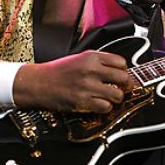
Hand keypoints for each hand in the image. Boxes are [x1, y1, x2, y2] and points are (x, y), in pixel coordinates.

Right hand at [12, 51, 132, 113]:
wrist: (39, 82)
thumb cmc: (59, 71)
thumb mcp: (80, 57)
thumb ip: (100, 61)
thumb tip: (120, 70)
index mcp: (92, 57)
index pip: (121, 63)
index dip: (124, 71)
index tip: (121, 75)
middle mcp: (91, 70)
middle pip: (124, 79)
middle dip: (126, 86)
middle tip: (123, 88)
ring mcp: (87, 86)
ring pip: (117, 95)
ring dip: (116, 99)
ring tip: (110, 97)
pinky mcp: (82, 101)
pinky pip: (106, 107)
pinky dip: (106, 107)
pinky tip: (100, 104)